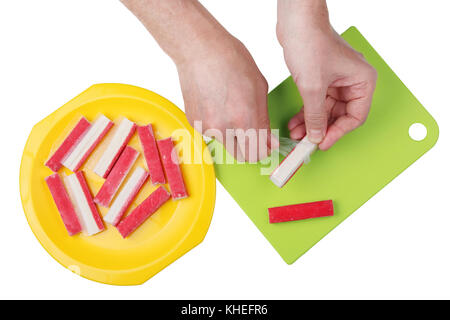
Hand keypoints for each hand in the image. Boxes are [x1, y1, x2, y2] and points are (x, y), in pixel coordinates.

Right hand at [176, 35, 277, 161]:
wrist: (199, 50)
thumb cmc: (231, 60)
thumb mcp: (260, 87)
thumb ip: (264, 119)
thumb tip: (270, 142)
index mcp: (246, 119)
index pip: (258, 153)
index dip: (264, 150)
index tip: (265, 144)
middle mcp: (225, 128)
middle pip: (242, 156)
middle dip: (249, 148)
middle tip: (251, 132)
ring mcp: (207, 127)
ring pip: (226, 145)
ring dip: (232, 136)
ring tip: (229, 108)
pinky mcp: (194, 123)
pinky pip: (211, 133)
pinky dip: (216, 125)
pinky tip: (215, 104)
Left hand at [277, 0, 376, 149]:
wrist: (296, 22)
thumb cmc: (311, 42)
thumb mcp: (313, 87)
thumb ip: (315, 116)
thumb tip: (317, 136)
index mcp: (362, 81)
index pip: (356, 116)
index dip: (338, 132)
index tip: (323, 142)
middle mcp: (352, 81)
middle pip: (340, 115)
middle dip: (322, 128)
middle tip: (307, 142)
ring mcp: (337, 80)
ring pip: (326, 110)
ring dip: (311, 123)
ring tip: (297, 134)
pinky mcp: (322, 78)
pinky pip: (317, 102)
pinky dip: (307, 112)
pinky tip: (296, 123)